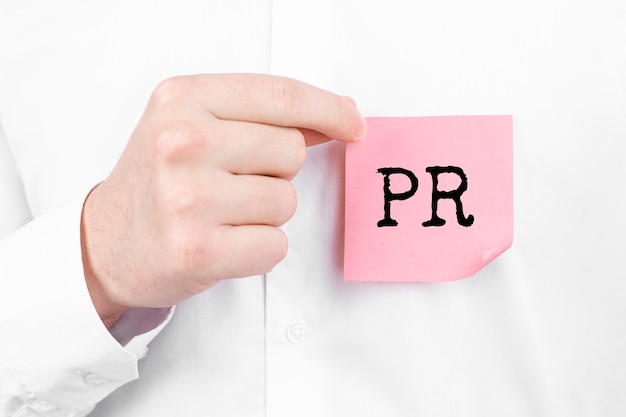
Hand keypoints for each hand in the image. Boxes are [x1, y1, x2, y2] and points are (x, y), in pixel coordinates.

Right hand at [80, 74, 365, 327]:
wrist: (105, 242)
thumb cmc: (156, 181)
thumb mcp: (194, 125)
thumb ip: (262, 117)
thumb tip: (339, 116)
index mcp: (181, 101)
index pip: (281, 96)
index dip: (329, 109)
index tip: (352, 124)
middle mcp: (181, 143)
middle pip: (290, 151)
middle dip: (275, 171)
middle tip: (231, 183)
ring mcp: (186, 197)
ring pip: (285, 202)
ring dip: (265, 214)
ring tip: (220, 214)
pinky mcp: (197, 249)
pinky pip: (274, 246)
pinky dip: (259, 249)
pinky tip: (222, 242)